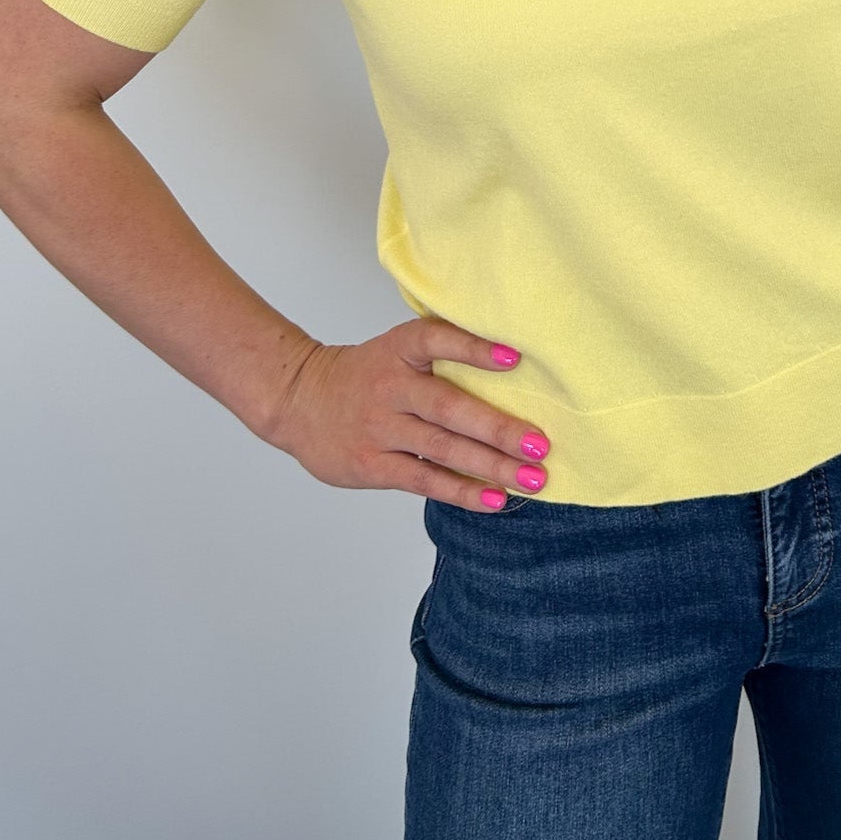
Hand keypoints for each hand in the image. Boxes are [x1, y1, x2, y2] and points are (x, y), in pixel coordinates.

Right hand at [264, 317, 550, 510]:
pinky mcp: (372, 464)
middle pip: (449, 407)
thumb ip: (441, 355)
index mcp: (400, 350)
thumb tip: (513, 368)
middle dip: (498, 428)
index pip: (437, 341)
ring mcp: (380, 427)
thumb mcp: (396, 350)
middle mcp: (391, 387)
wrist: (299, 400)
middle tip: (541, 445)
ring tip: (532, 479)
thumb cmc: (367, 374)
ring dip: (491, 466)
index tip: (514, 358)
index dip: (474, 348)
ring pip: (442, 448)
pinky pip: (423, 479)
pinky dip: (461, 490)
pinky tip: (494, 498)